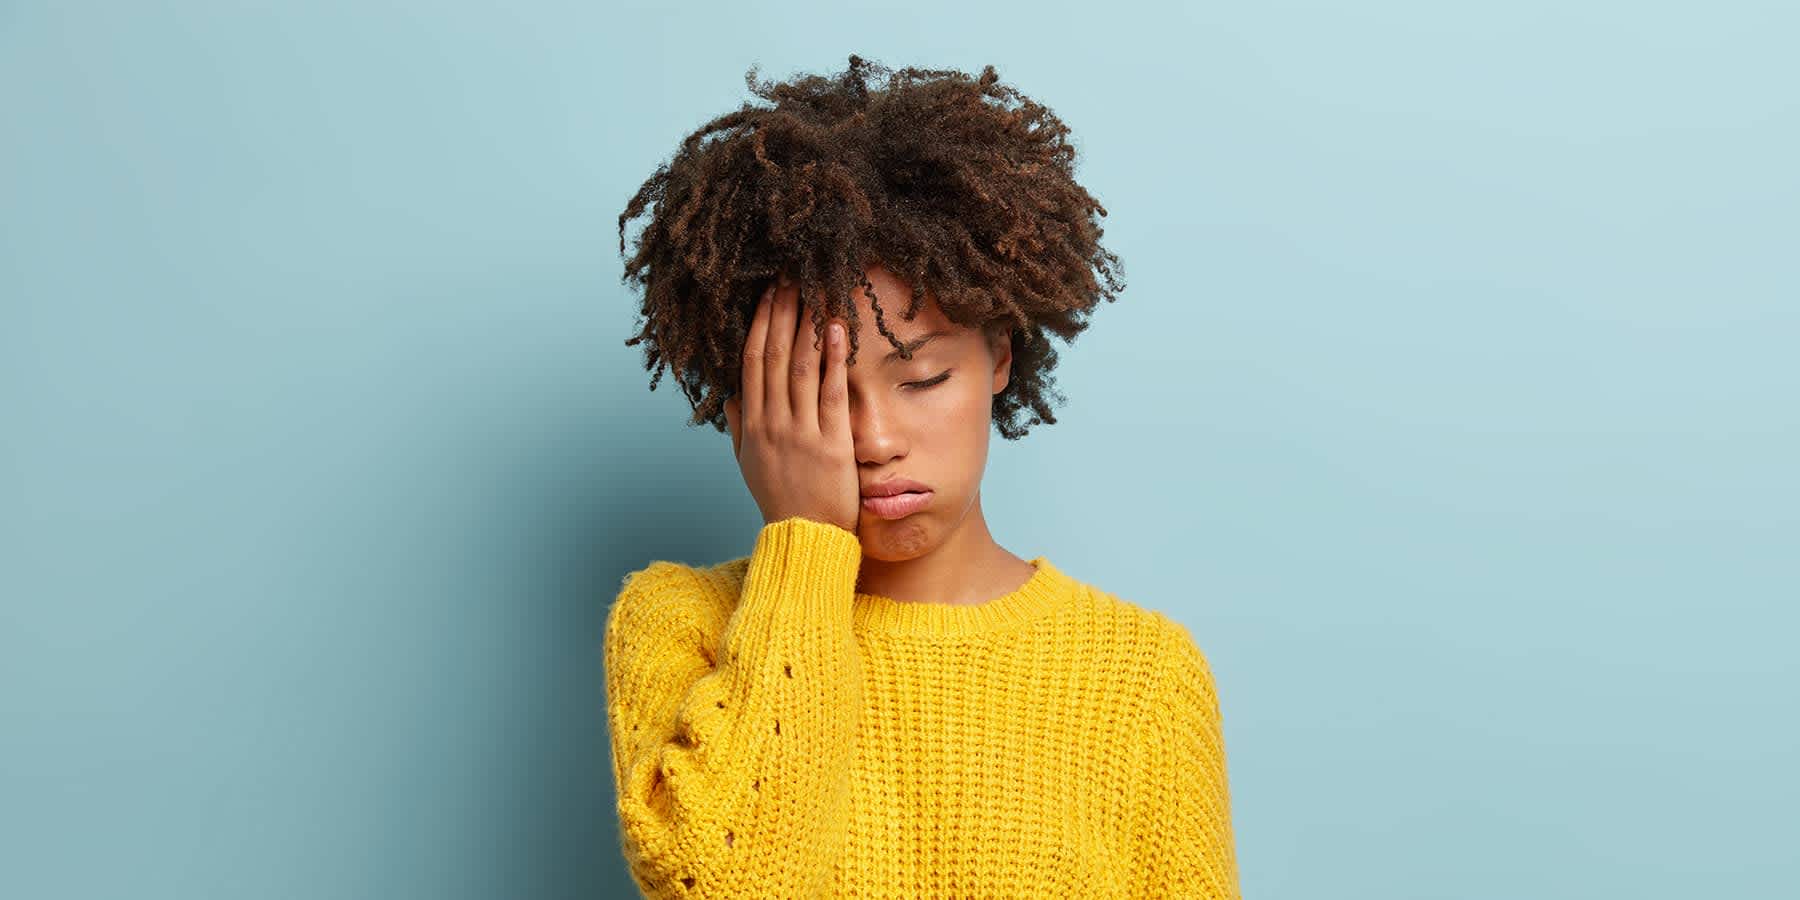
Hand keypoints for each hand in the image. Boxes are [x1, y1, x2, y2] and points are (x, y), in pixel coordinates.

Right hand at [723, 275, 858, 533]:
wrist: (804, 540)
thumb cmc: (780, 501)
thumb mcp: (749, 464)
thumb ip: (739, 426)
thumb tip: (730, 395)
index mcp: (752, 423)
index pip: (752, 362)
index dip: (759, 324)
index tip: (767, 294)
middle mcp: (772, 423)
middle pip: (772, 355)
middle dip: (781, 313)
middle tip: (790, 277)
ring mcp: (800, 432)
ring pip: (799, 367)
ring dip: (806, 325)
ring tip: (813, 291)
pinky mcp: (831, 443)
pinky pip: (831, 392)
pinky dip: (833, 358)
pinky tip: (837, 330)